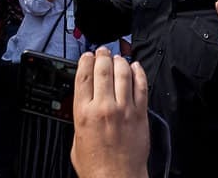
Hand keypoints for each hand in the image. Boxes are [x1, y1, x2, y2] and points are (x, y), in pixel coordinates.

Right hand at [71, 48, 148, 177]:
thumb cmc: (96, 166)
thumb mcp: (76, 139)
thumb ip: (80, 117)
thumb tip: (85, 102)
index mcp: (84, 113)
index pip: (83, 76)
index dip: (85, 61)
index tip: (87, 56)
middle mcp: (104, 107)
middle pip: (103, 69)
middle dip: (102, 55)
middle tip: (103, 51)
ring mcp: (124, 109)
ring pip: (123, 73)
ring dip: (120, 61)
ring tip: (118, 58)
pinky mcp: (140, 113)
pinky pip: (141, 86)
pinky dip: (138, 73)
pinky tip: (135, 67)